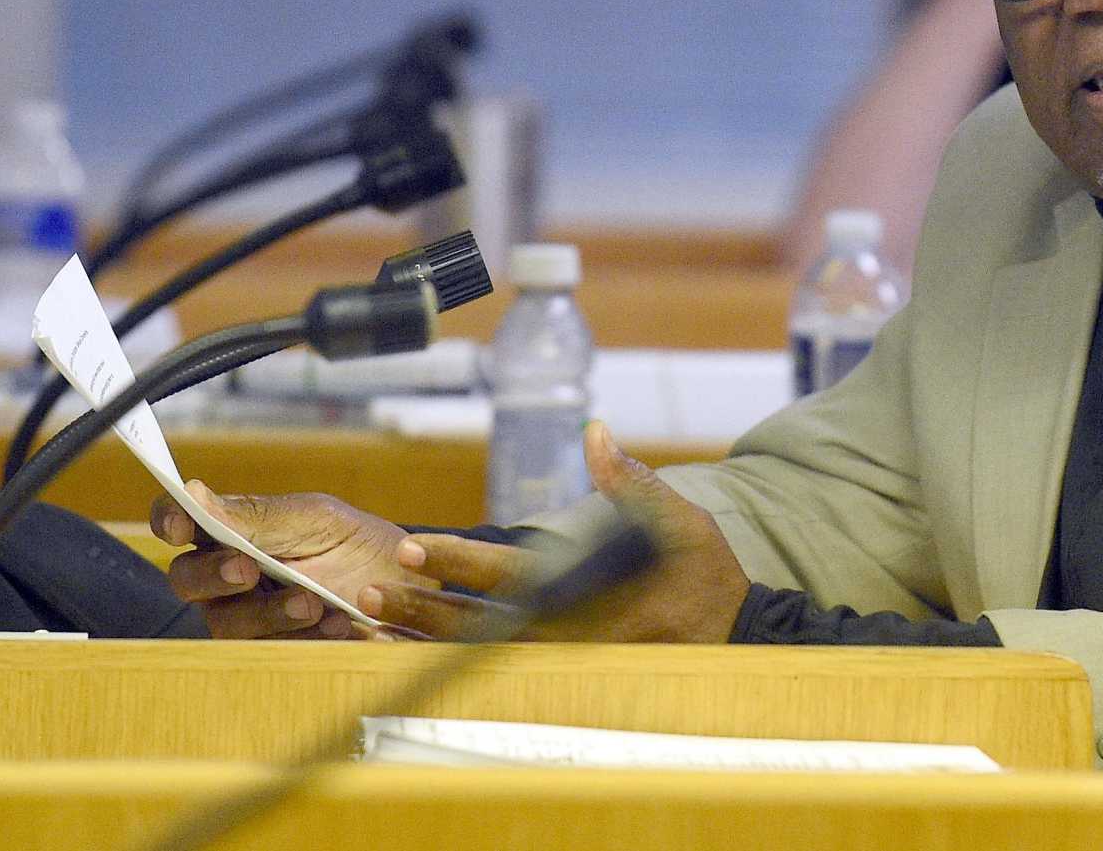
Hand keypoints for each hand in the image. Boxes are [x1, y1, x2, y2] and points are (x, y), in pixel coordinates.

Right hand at [150, 481, 435, 638]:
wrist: (409, 592)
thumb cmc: (359, 545)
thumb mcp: (318, 521)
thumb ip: (258, 516)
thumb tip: (194, 494)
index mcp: (234, 531)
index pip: (182, 521)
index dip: (169, 520)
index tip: (180, 526)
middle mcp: (229, 577)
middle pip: (188, 578)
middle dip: (213, 574)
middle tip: (249, 569)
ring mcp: (247, 618)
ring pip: (225, 622)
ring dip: (267, 611)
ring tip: (314, 602)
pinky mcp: (273, 653)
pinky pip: (266, 652)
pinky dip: (300, 637)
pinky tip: (335, 624)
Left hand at [361, 421, 750, 642]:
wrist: (732, 636)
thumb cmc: (702, 574)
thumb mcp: (679, 520)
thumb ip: (631, 480)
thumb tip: (595, 433)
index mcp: (587, 594)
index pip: (510, 577)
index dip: (458, 564)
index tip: (413, 549)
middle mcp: (566, 633)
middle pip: (480, 626)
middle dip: (424, 609)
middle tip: (371, 592)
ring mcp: (560, 658)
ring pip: (480, 652)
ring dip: (427, 635)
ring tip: (373, 620)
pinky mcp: (559, 669)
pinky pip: (492, 665)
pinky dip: (449, 655)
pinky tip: (409, 644)